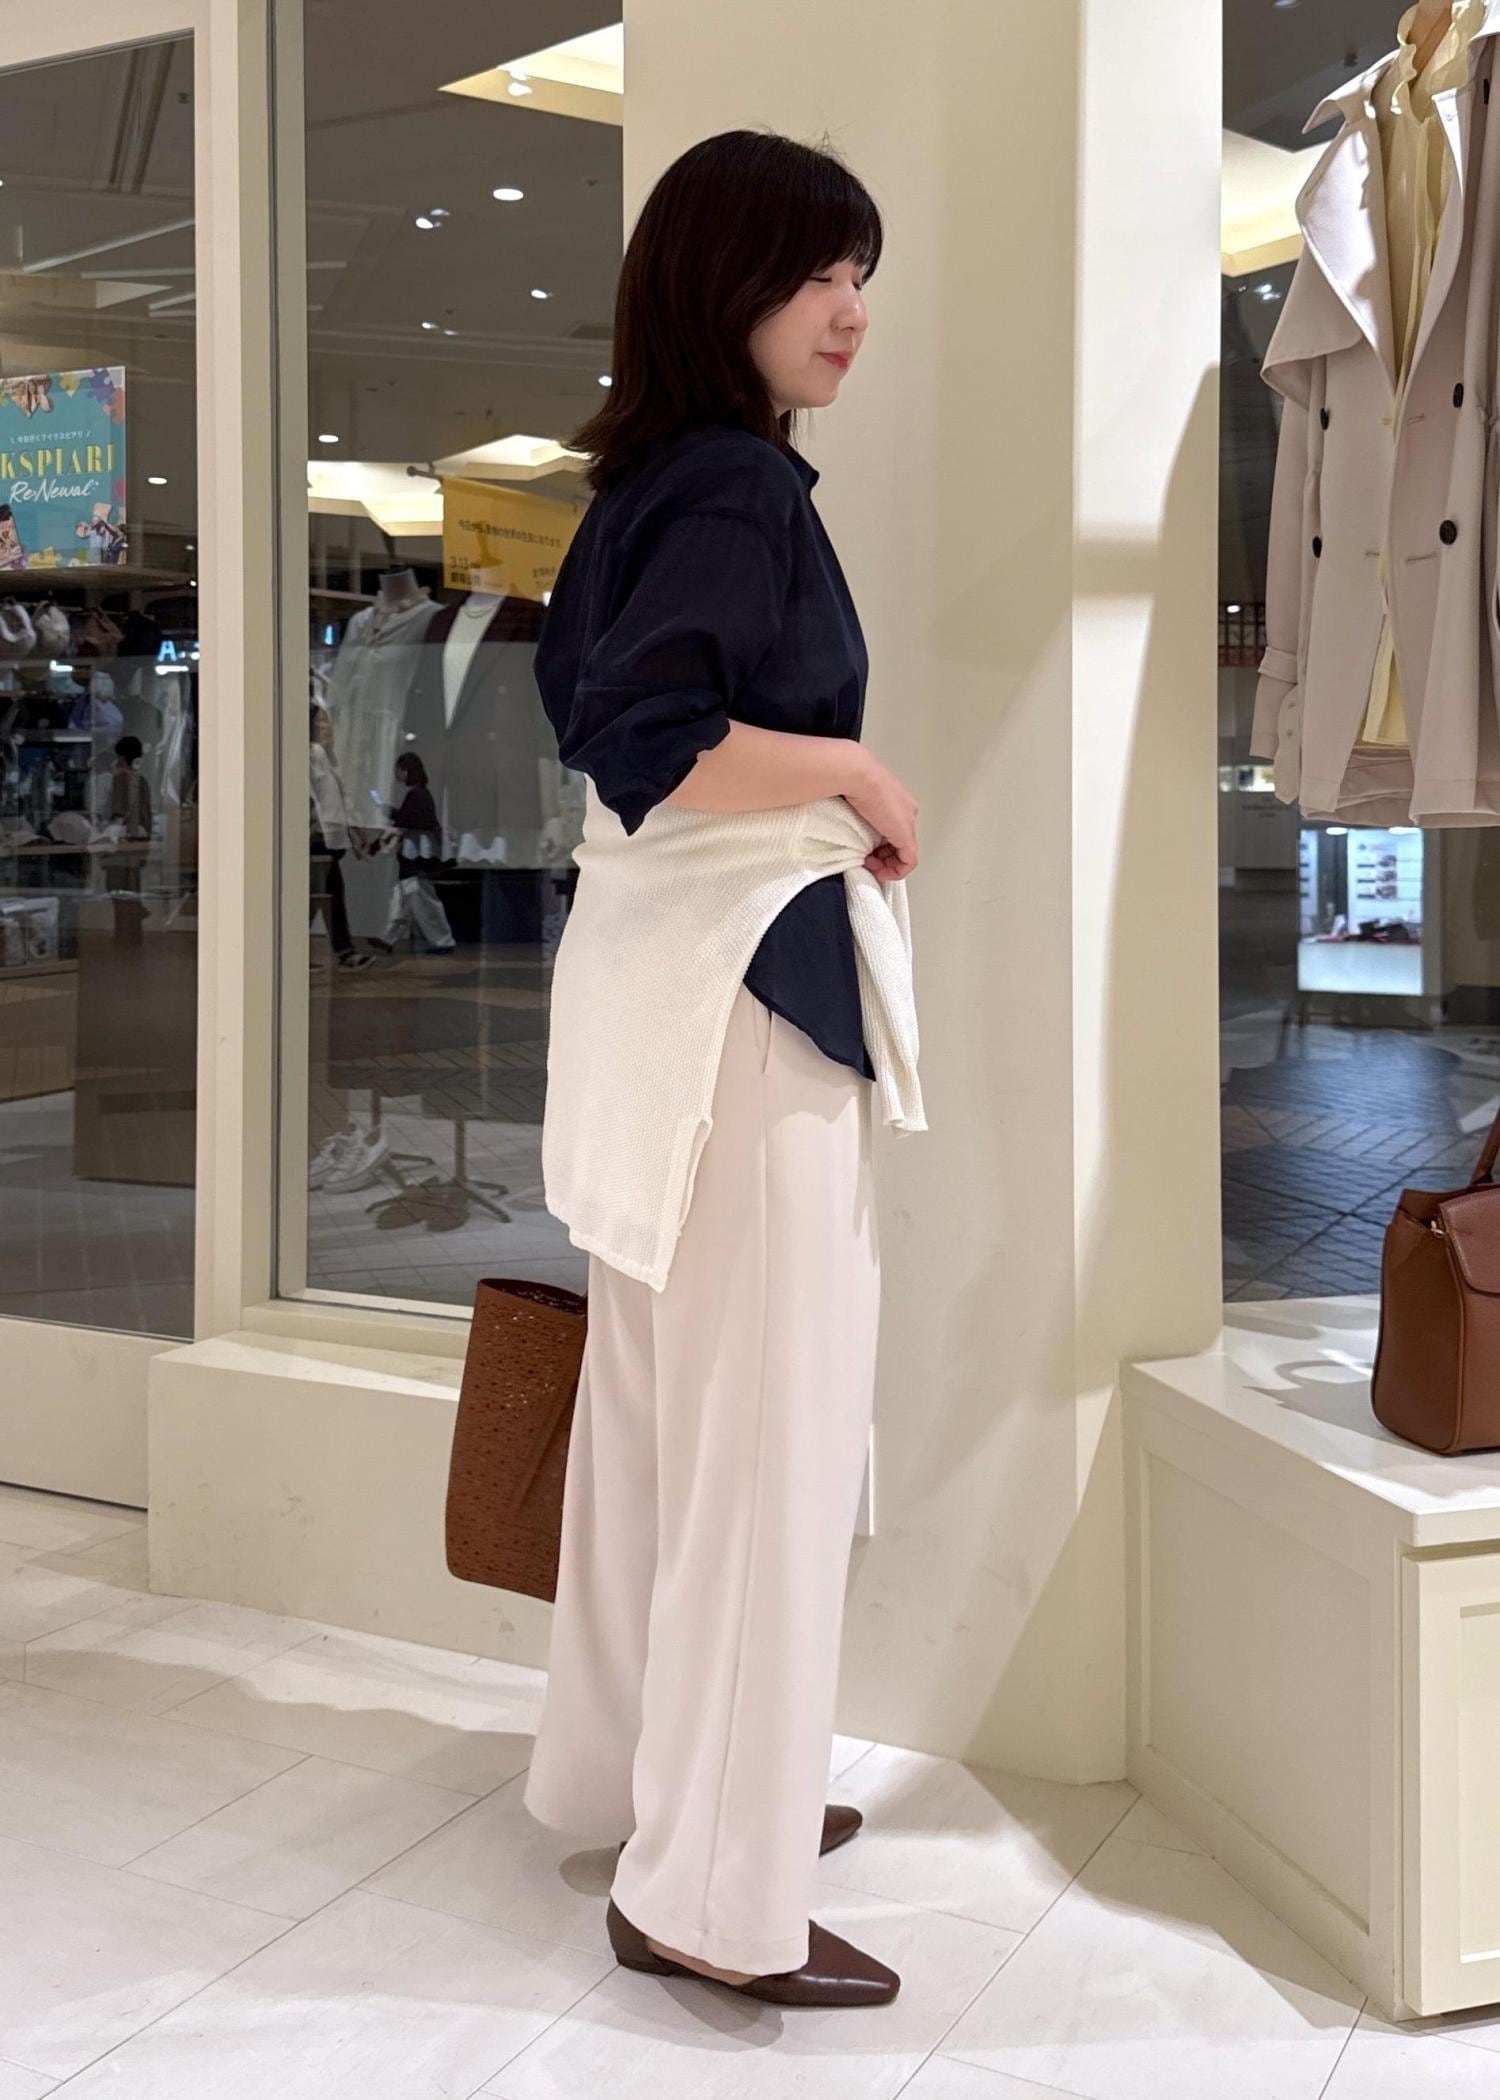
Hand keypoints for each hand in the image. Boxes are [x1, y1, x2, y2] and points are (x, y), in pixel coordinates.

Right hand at [843, 747, 918, 881]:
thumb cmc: (851, 780)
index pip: (893, 831)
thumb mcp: (856, 799)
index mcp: (896, 802)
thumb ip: (860, 814)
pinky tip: (882, 873)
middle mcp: (907, 812)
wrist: (857, 775)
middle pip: (900, 843)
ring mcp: (908, 823)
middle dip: (883, 858)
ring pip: (904, 854)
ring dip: (887, 865)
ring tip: (870, 865)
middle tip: (866, 860)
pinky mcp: (905, 834)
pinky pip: (909, 861)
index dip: (879, 847)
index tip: (864, 851)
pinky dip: (896, 872)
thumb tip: (849, 825)